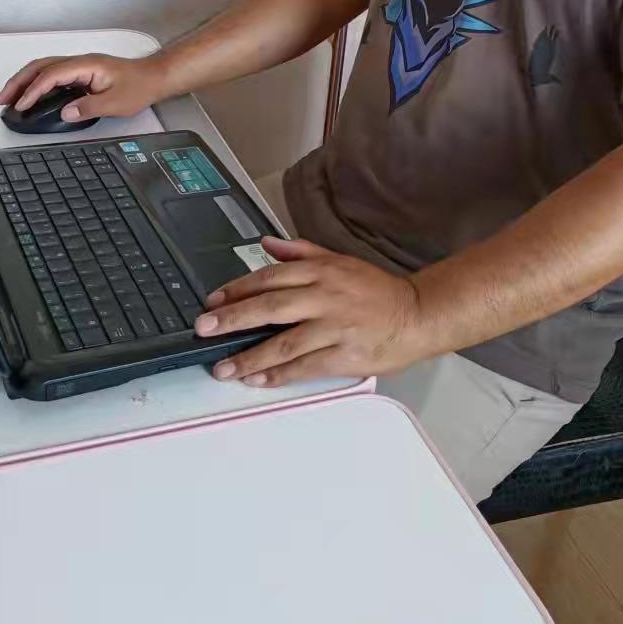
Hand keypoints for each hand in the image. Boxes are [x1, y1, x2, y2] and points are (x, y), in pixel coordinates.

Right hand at [0, 52, 166, 122]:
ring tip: (10, 97)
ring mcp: (80, 66)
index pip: (51, 75)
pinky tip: (32, 94)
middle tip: (3, 99)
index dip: (34, 90)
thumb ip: (89, 107)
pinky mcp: (81, 72)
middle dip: (19, 81)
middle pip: (41, 66)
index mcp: (86, 65)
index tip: (21, 105)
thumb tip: (65, 113)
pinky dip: (37, 83)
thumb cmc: (139, 86)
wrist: (154, 77)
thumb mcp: (116, 102)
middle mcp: (80, 62)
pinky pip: (52, 74)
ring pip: (44, 68)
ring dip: (25, 81)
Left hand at [195, 236, 426, 386]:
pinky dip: (279, 375)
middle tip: (204, 329)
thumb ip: (301, 252)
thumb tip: (267, 243)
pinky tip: (257, 380)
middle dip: (232, 319)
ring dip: (249, 357)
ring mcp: (335, 327)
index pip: (270, 277)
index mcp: (322, 271)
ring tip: (223, 367)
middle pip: (270, 307)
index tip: (213, 302)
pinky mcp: (345, 355)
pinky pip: (305, 367)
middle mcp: (326, 296)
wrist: (418, 314)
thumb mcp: (340, 261)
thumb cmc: (376, 291)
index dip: (238, 289)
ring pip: (284, 343)